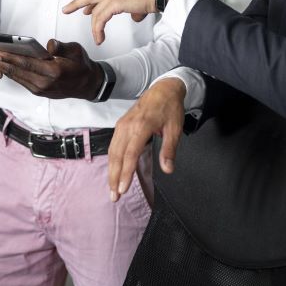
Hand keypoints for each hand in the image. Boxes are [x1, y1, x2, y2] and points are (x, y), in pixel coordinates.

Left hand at [0, 39, 102, 99]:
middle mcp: (44, 83)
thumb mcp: (76, 51)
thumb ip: (61, 48)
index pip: (27, 64)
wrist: (87, 85)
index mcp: (53, 72)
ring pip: (15, 77)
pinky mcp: (37, 91)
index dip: (10, 58)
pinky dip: (8, 72)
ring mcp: (39, 89)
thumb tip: (48, 44)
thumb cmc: (81, 64)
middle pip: (16, 72)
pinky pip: (19, 80)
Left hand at [63, 0, 156, 44]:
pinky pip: (100, 18)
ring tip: (96, 38)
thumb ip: (136, 9)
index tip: (85, 9)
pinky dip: (98, 29)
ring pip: (96, 11)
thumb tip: (135, 17)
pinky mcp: (115, 2)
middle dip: (77, 3)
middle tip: (66, 10)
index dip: (92, 1)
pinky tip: (100, 37)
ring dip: (94, 27)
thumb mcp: (144, 1)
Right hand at [108, 77, 185, 201]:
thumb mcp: (175, 129)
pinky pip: (113, 145)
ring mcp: (122, 124)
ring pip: (112, 151)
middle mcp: (127, 126)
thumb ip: (169, 150)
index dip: (125, 173)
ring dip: (111, 171)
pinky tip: (114, 171)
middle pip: (116, 155)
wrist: (164, 88)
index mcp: (141, 126)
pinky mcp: (121, 125)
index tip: (123, 189)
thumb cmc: (170, 108)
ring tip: (112, 188)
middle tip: (114, 196)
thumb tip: (168, 170)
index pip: (130, 154)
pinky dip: (112, 160)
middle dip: (114, 177)